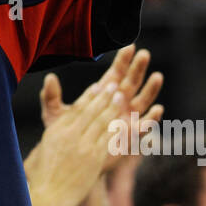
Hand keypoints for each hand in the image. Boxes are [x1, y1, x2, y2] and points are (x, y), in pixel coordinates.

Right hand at [25, 62, 144, 205]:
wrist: (49, 197)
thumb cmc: (43, 176)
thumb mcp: (44, 148)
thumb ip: (55, 134)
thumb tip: (63, 126)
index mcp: (57, 130)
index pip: (76, 109)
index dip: (89, 96)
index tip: (97, 87)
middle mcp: (70, 135)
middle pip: (91, 111)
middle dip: (104, 96)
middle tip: (114, 86)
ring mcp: (84, 146)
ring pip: (102, 122)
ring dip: (113, 108)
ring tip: (121, 97)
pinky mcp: (95, 158)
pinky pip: (110, 139)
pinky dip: (119, 128)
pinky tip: (126, 121)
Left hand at [40, 44, 163, 132]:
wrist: (72, 159)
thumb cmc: (65, 133)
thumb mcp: (56, 114)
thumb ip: (51, 97)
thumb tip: (48, 78)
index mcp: (103, 93)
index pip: (116, 72)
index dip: (123, 60)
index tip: (129, 47)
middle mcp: (118, 102)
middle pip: (132, 82)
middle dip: (138, 68)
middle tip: (144, 54)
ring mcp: (126, 117)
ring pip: (143, 100)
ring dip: (151, 89)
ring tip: (157, 76)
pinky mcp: (129, 134)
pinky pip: (144, 126)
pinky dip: (151, 118)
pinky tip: (157, 110)